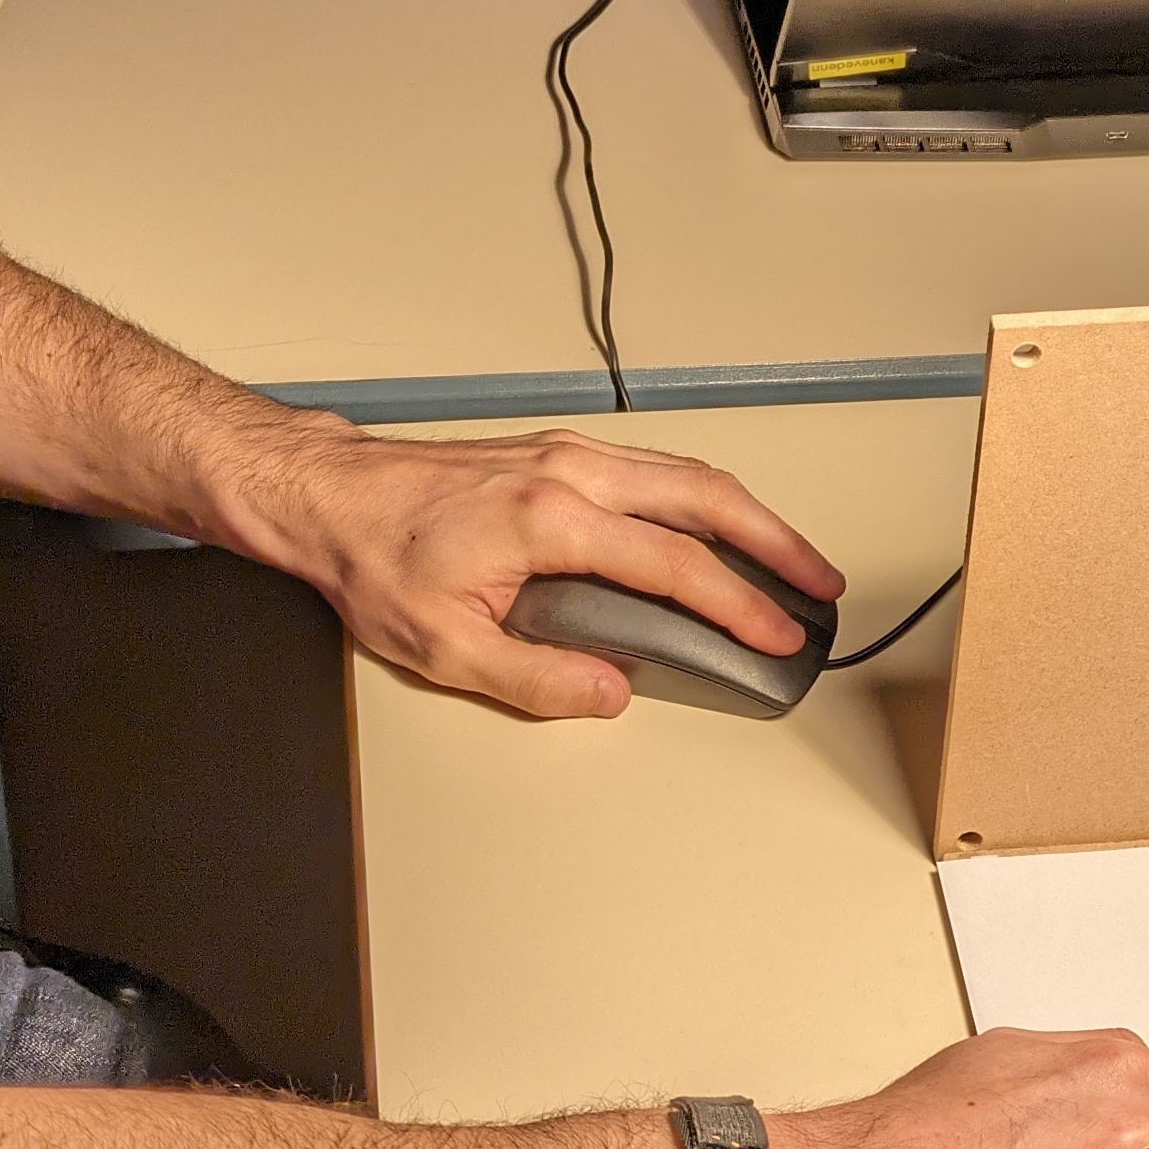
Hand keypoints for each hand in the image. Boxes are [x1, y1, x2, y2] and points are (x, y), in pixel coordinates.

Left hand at [224, 421, 843, 718]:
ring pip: (685, 474)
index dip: (740, 607)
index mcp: (550, 519)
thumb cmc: (371, 556)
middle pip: (706, 498)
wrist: (325, 495)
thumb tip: (611, 693)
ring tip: (789, 557)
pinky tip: (716, 523)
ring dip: (748, 514)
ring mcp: (565, 456)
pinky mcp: (554, 455)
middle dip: (776, 542)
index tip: (780, 636)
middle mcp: (568, 473)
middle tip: (822, 585)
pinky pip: (653, 467)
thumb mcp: (444, 646)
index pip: (675, 565)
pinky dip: (703, 495)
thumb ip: (538, 678)